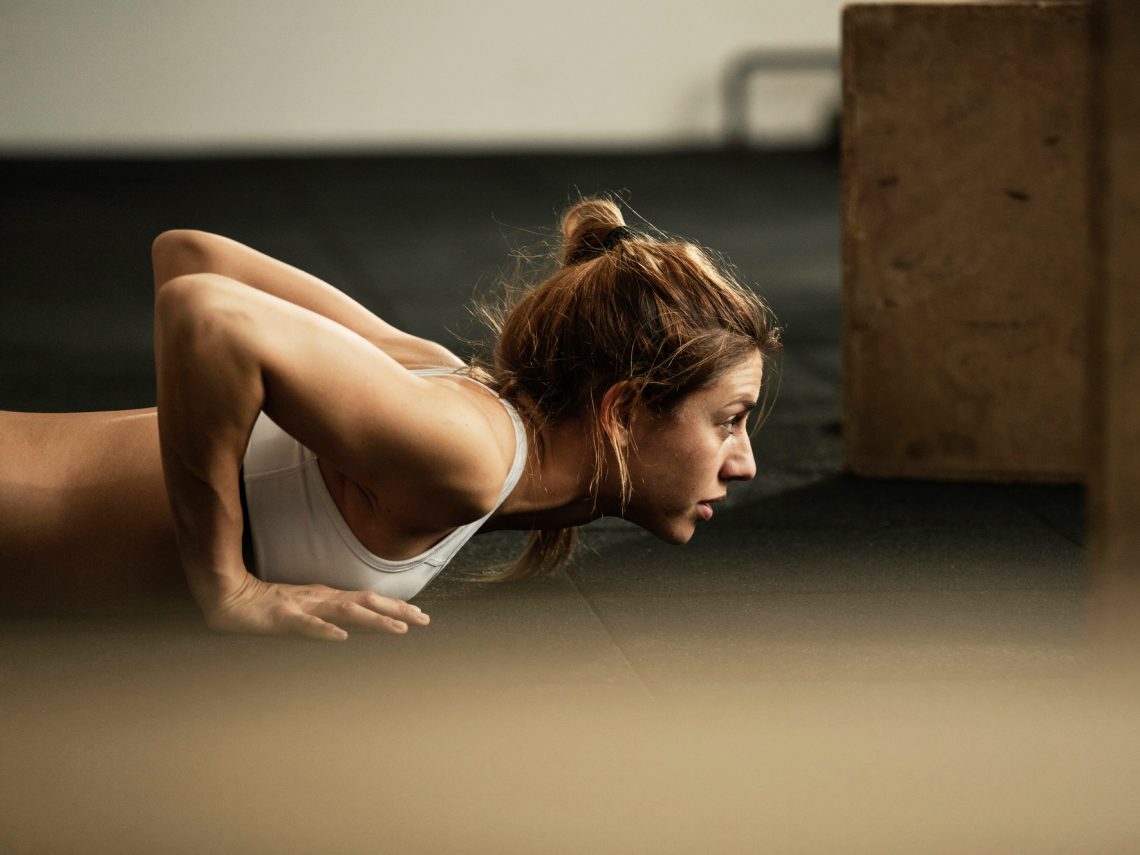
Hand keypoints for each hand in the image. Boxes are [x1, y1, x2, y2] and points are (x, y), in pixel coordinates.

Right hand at [201, 573, 429, 640]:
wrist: (229, 598)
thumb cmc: (268, 605)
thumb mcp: (307, 608)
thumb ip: (330, 612)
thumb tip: (357, 621)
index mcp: (327, 597)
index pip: (368, 600)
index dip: (395, 606)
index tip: (421, 615)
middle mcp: (321, 599)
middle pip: (365, 603)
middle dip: (396, 610)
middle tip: (424, 620)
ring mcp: (303, 606)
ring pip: (344, 613)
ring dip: (373, 620)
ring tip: (397, 628)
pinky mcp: (282, 617)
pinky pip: (306, 625)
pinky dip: (325, 630)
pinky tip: (341, 637)